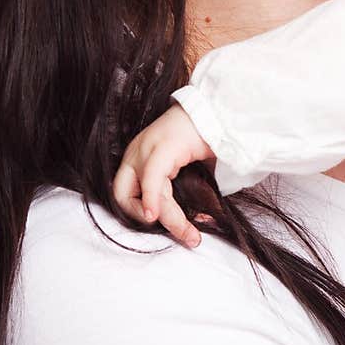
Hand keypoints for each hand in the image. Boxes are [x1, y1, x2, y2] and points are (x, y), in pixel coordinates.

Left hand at [112, 104, 213, 247]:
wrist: (219, 109)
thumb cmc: (207, 136)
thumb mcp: (190, 168)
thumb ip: (189, 191)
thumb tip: (201, 219)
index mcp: (139, 158)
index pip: (128, 195)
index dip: (144, 215)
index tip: (173, 228)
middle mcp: (136, 153)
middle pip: (124, 197)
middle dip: (145, 221)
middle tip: (178, 233)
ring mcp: (146, 149)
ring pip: (143, 194)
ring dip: (168, 219)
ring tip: (191, 235)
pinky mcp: (161, 147)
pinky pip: (152, 179)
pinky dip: (151, 200)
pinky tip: (157, 216)